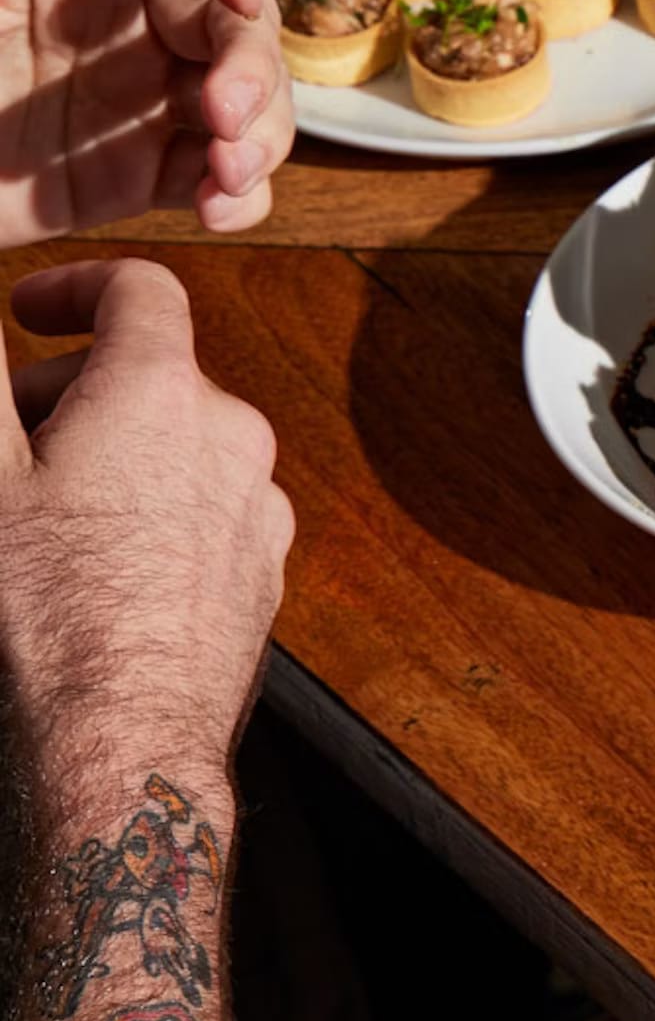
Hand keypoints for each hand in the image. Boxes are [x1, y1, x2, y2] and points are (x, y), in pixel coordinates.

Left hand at [0, 0, 290, 247]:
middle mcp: (126, 20)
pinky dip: (241, 195)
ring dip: (263, 135)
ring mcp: (145, 97)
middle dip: (252, 67)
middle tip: (227, 117)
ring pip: (250, 97)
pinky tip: (218, 211)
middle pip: (233, 18)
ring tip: (226, 177)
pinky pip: (222, 175)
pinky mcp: (149, 169)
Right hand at [0, 260, 291, 768]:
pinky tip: (101, 560)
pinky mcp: (264, 564)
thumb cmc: (46, 608)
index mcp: (163, 392)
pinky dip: (155, 505)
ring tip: (49, 510)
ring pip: (181, 443)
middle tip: (12, 440)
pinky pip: (206, 505)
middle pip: (154, 373)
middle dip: (74, 389)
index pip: (141, 289)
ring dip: (115, 450)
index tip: (31, 313)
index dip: (76, 288)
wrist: (121, 732)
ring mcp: (258, 504)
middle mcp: (233, 436)